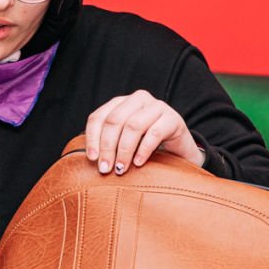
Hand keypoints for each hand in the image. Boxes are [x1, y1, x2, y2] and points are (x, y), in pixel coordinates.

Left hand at [84, 90, 204, 174]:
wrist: (179, 152)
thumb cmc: (147, 147)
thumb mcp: (124, 143)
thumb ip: (108, 145)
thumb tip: (90, 159)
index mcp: (121, 103)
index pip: (99, 117)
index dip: (92, 138)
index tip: (91, 159)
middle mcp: (137, 100)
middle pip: (114, 121)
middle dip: (107, 147)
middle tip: (105, 168)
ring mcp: (157, 106)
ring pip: (133, 126)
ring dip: (124, 150)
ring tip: (121, 168)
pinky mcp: (172, 118)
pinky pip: (154, 133)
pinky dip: (143, 150)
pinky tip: (138, 163)